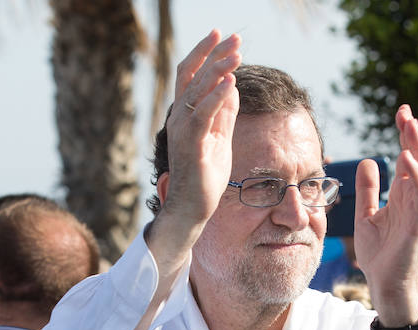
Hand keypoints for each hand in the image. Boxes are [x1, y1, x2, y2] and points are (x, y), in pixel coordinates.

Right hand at [149, 30, 241, 261]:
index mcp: (187, 114)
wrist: (194, 206)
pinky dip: (216, 97)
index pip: (193, 75)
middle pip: (194, 75)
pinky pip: (203, 115)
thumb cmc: (206, 175)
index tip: (224, 36)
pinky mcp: (192, 144)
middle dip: (214, 54)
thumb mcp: (220, 138)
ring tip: (236, 53)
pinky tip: (229, 82)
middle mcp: (180, 117)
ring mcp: (184, 129)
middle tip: (234, 37)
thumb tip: (232, 86)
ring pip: (197, 90)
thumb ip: (225, 114)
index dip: (207, 54)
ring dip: (218, 69)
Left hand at [354, 105, 417, 324]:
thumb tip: (369, 162)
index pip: (410, 160)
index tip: (401, 113)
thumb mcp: (366, 215)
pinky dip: (417, 178)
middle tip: (405, 112)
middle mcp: (415, 201)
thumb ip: (369, 190)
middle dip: (414, 135)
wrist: (384, 286)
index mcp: (404, 197)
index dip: (406, 136)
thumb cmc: (380, 255)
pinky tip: (408, 160)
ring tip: (409, 127)